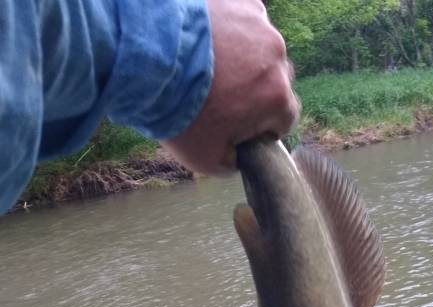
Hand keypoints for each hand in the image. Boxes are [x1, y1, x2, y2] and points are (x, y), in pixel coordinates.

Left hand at [164, 0, 298, 175]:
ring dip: (239, 57)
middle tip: (218, 96)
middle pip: (273, 79)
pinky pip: (238, 18)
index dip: (263, 126)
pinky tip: (201, 42)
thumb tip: (240, 154)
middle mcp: (276, 54)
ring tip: (206, 66)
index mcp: (277, 96)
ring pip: (256, 46)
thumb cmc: (180, 113)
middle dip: (252, 89)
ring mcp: (256, 21)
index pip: (284, 118)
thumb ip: (235, 161)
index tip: (239, 126)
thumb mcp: (208, 160)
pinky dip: (225, 30)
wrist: (146, 58)